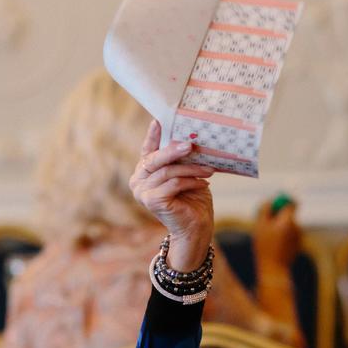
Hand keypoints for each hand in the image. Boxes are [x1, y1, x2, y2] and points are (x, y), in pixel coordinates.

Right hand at [128, 121, 215, 270]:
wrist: (195, 228)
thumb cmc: (193, 199)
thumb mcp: (187, 173)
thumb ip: (181, 159)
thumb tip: (190, 138)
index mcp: (144, 171)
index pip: (148, 150)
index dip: (153, 135)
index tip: (159, 120)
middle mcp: (138, 180)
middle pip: (155, 158)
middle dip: (174, 149)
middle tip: (191, 145)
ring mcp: (142, 192)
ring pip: (168, 171)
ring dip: (191, 168)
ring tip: (209, 169)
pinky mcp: (152, 201)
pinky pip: (174, 183)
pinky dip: (190, 181)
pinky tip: (204, 182)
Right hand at [253, 199, 300, 270]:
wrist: (274, 269)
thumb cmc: (265, 246)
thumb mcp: (260, 226)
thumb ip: (265, 210)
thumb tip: (270, 201)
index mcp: (289, 220)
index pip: (292, 203)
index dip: (283, 202)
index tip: (274, 205)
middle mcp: (297, 226)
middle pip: (289, 214)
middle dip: (279, 215)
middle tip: (266, 219)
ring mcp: (298, 236)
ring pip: (288, 225)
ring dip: (279, 227)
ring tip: (267, 238)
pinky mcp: (297, 244)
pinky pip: (289, 235)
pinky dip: (282, 236)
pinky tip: (274, 246)